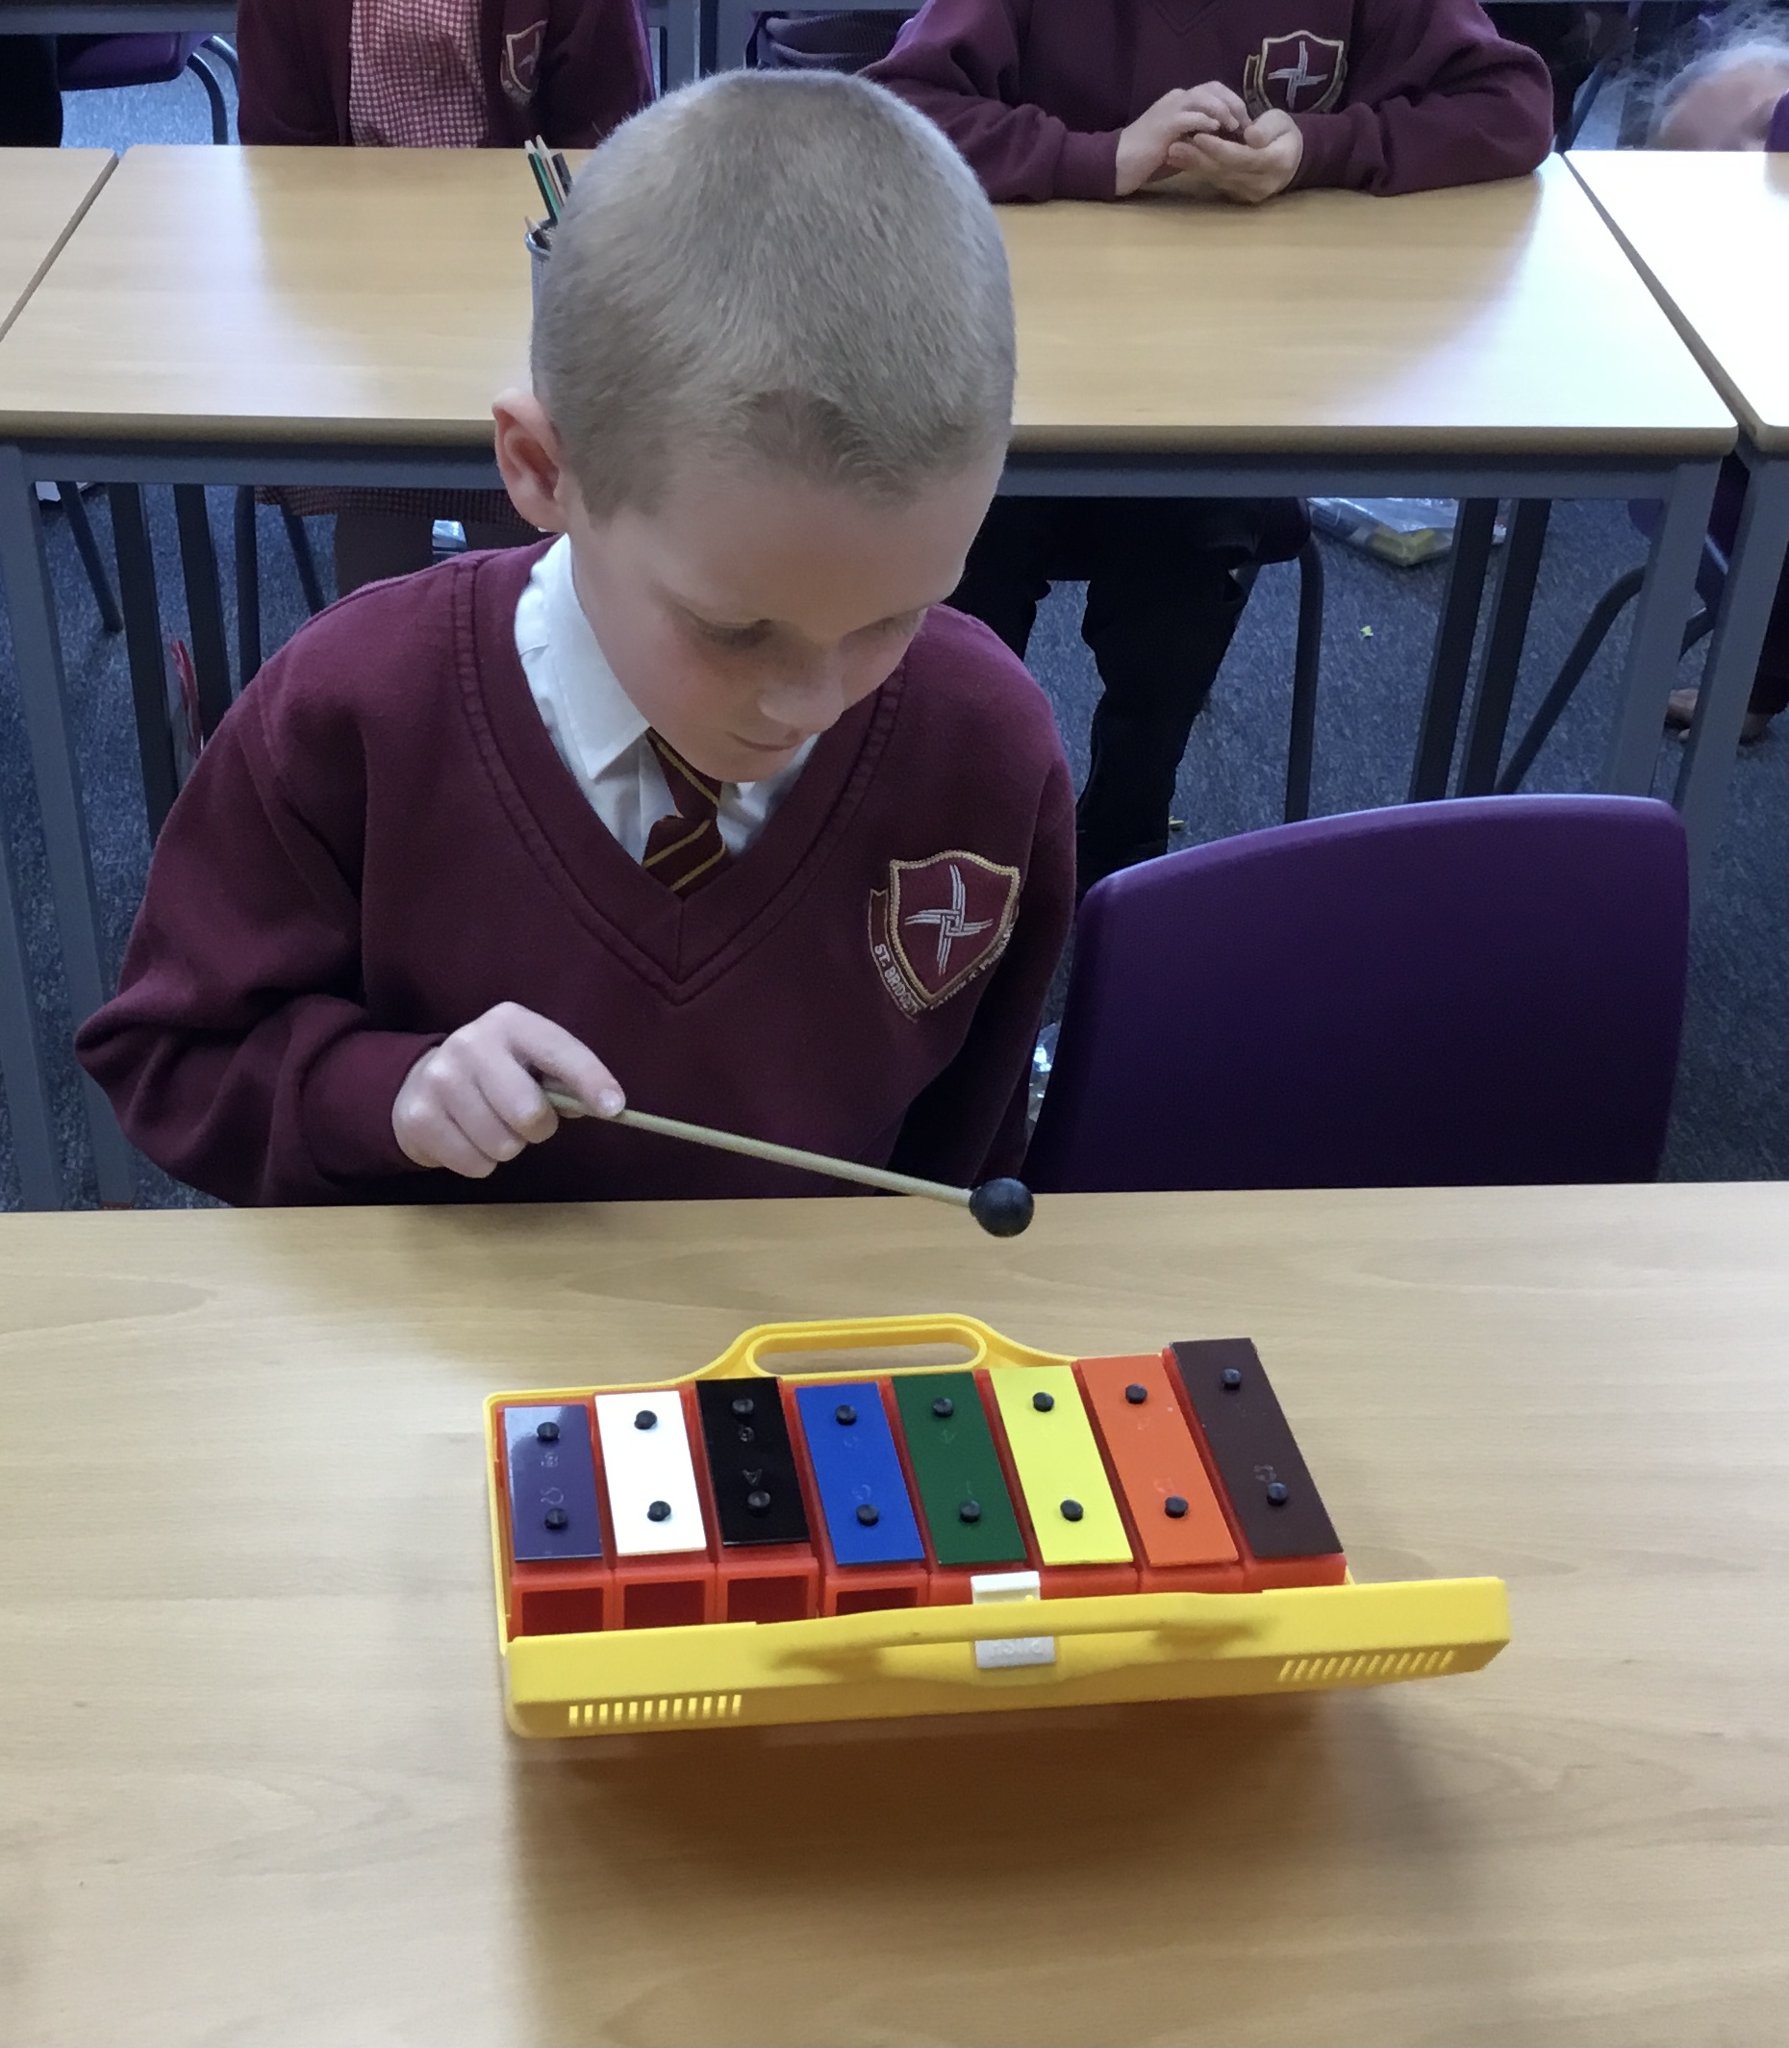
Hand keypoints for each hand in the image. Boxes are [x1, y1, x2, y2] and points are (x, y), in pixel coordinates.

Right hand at [392, 1003, 622, 1177]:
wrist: (419, 1082)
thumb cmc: (496, 1074)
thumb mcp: (530, 1061)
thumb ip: (565, 1080)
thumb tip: (604, 1105)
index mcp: (510, 1023)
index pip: (559, 1051)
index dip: (590, 1080)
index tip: (614, 1107)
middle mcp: (472, 1043)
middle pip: (528, 1112)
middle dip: (539, 1128)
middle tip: (529, 1122)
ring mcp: (440, 1079)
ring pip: (502, 1144)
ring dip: (508, 1147)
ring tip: (493, 1126)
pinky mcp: (419, 1117)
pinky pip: (475, 1164)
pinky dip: (481, 1162)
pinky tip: (469, 1138)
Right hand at [1115, 83, 1249, 196]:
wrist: (1118, 164)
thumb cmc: (1148, 160)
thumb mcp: (1181, 147)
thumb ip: (1199, 139)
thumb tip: (1225, 143)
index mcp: (1180, 102)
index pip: (1213, 90)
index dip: (1232, 102)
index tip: (1245, 123)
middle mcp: (1177, 98)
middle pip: (1213, 88)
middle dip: (1233, 103)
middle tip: (1246, 123)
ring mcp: (1170, 108)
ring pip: (1204, 97)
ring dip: (1223, 110)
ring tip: (1234, 126)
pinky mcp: (1165, 124)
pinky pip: (1191, 116)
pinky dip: (1206, 121)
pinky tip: (1217, 131)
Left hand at [1167, 109, 1304, 205]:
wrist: (1290, 158)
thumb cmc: (1284, 133)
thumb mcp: (1282, 122)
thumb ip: (1267, 128)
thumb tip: (1250, 136)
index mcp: (1275, 163)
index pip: (1242, 157)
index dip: (1219, 148)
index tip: (1199, 135)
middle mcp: (1259, 184)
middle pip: (1224, 171)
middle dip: (1198, 158)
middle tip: (1173, 146)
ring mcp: (1246, 193)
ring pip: (1216, 178)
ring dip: (1192, 166)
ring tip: (1171, 152)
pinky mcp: (1235, 196)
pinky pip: (1214, 182)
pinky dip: (1196, 170)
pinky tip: (1179, 160)